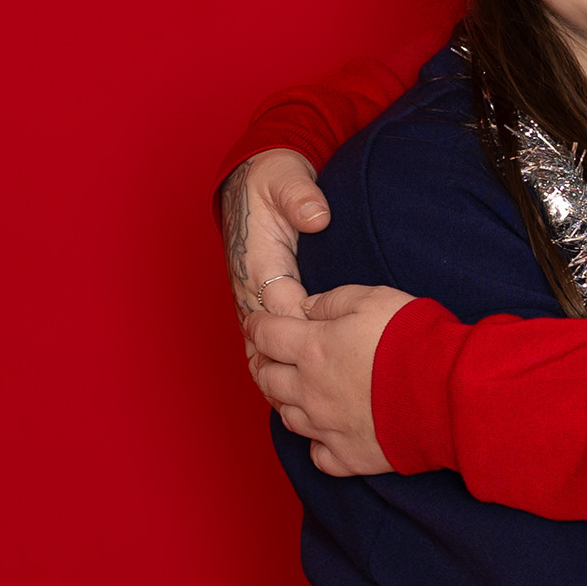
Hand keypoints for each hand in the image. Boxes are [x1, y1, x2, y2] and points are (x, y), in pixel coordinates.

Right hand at [223, 149, 328, 403]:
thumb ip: (301, 199)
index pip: (283, 307)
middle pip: (267, 342)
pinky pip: (261, 346)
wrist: (250, 181)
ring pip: (259, 351)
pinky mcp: (258, 304)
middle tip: (332, 391)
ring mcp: (251, 299)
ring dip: (282, 377)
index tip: (336, 346)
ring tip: (316, 404)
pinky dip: (275, 370)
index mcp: (259, 264)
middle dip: (296, 368)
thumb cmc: (272, 184)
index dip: (308, 330)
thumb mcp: (286, 182)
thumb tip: (317, 217)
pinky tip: (298, 394)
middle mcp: (250, 288)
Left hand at [258, 283, 414, 474]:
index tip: (257, 322)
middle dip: (264, 364)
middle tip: (270, 357)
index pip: (266, 335)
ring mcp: (327, 428)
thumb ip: (332, 301)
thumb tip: (306, 309)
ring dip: (287, 401)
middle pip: (268, 379)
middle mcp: (311, 391)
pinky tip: (326, 432)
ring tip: (297, 391)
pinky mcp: (349, 456)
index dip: (257, 325)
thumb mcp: (374, 299)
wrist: (449, 393)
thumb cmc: (415, 340)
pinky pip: (318, 456)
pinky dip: (317, 444)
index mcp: (313, 348)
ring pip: (287, 418)